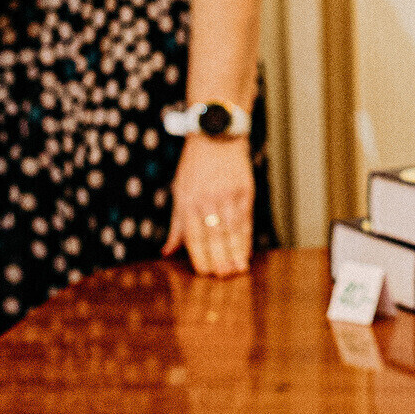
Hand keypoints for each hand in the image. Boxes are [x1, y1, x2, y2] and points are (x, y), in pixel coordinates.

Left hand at [166, 134, 256, 276]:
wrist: (216, 137)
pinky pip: (246, 219)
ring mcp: (227, 195)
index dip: (201, 256)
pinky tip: (247, 250)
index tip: (206, 273)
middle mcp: (207, 200)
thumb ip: (176, 224)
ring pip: (232, 230)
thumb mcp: (179, 191)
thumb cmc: (195, 167)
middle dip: (219, 258)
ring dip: (236, 252)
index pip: (194, 236)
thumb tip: (168, 251)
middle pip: (214, 236)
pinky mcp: (245, 191)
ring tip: (239, 269)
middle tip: (224, 277)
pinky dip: (246, 237)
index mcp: (188, 201)